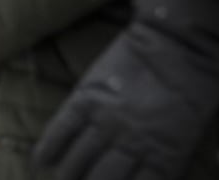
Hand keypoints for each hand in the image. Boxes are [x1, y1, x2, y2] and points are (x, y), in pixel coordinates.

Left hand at [33, 0, 218, 179]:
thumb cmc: (135, 58)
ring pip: (105, 177)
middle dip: (69, 175)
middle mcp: (106, 126)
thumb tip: (70, 132)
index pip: (58, 136)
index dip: (47, 152)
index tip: (40, 163)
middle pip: (78, 162)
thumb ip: (82, 105)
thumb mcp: (96, 77)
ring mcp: (136, 142)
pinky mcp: (165, 154)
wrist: (178, 51)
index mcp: (85, 103)